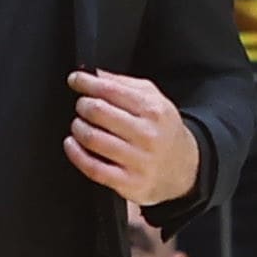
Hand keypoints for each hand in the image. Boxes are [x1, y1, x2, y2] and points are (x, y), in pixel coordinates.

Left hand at [64, 69, 199, 204]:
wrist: (184, 169)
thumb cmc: (163, 131)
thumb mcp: (153, 99)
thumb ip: (123, 83)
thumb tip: (95, 74)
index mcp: (153, 110)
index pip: (111, 90)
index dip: (86, 82)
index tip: (75, 80)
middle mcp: (147, 135)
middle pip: (98, 112)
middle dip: (82, 105)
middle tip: (81, 106)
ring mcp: (138, 160)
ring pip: (92, 138)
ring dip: (78, 128)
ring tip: (79, 125)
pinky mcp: (129, 182)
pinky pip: (93, 167)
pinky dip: (75, 154)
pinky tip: (72, 145)